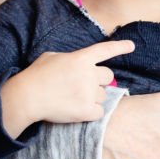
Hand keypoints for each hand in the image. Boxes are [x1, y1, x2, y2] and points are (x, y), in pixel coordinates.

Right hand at [0, 39, 134, 137]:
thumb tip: (76, 64)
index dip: (120, 47)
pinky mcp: (87, 111)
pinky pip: (100, 112)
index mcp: (81, 59)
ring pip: (104, 95)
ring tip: (74, 99)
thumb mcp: (51, 57)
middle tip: (85, 86)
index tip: (132, 46)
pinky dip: (92, 112)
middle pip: (108, 76)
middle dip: (100, 81)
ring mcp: (89, 93)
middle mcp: (89, 74)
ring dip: (93, 97)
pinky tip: (78, 110)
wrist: (28, 97)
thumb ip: (69, 59)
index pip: (105, 50)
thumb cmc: (36, 76)